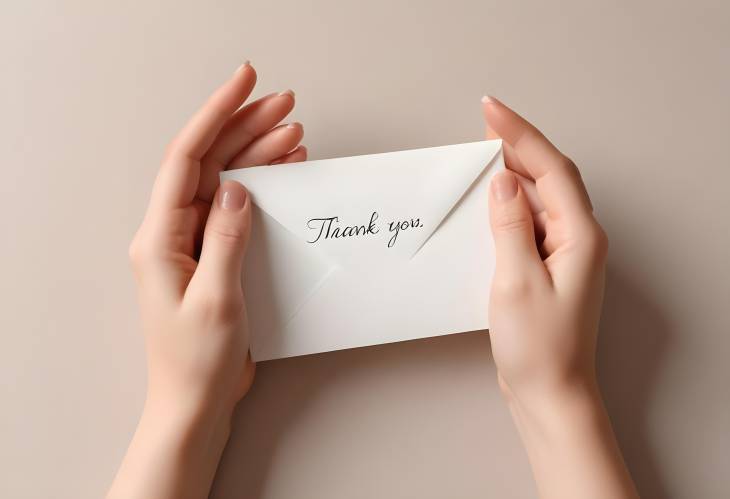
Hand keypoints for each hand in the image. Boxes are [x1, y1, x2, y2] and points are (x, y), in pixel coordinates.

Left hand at [109, 62, 305, 498]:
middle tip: (285, 102)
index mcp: (159, 238)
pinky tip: (285, 170)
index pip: (186, 159)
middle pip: (208, 163)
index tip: (245, 82)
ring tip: (294, 130)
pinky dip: (261, 185)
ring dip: (257, 153)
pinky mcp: (212, 256)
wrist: (194, 404)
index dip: (215, 115)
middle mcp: (171, 232)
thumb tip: (239, 187)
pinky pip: (236, 209)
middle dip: (245, 127)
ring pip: (225, 181)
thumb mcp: (216, 300)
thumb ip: (226, 239)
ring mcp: (192, 242)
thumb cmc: (196, 362)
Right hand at [483, 97, 637, 498]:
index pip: (551, 168)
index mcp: (580, 236)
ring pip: (542, 196)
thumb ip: (510, 225)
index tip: (489, 109)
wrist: (550, 394)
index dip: (520, 133)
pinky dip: (511, 203)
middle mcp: (579, 239)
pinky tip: (490, 201)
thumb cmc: (539, 347)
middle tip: (485, 121)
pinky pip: (532, 221)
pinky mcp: (549, 267)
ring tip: (485, 150)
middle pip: (551, 175)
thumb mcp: (516, 280)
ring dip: (515, 170)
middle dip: (519, 143)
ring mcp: (566, 253)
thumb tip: (503, 180)